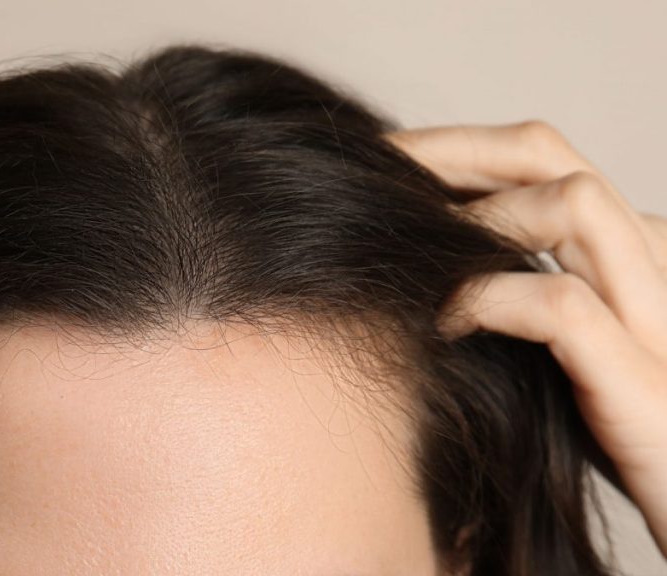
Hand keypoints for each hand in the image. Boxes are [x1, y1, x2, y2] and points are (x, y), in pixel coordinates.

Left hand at [384, 121, 666, 558]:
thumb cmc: (624, 443)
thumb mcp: (571, 357)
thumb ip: (527, 304)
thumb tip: (436, 275)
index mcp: (633, 256)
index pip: (542, 159)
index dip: (458, 149)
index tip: (384, 164)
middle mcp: (655, 268)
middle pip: (546, 156)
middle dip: (445, 154)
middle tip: (372, 174)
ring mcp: (663, 323)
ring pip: (574, 204)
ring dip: (473, 218)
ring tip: (410, 248)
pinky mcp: (651, 391)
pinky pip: (562, 308)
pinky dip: (486, 300)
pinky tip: (439, 323)